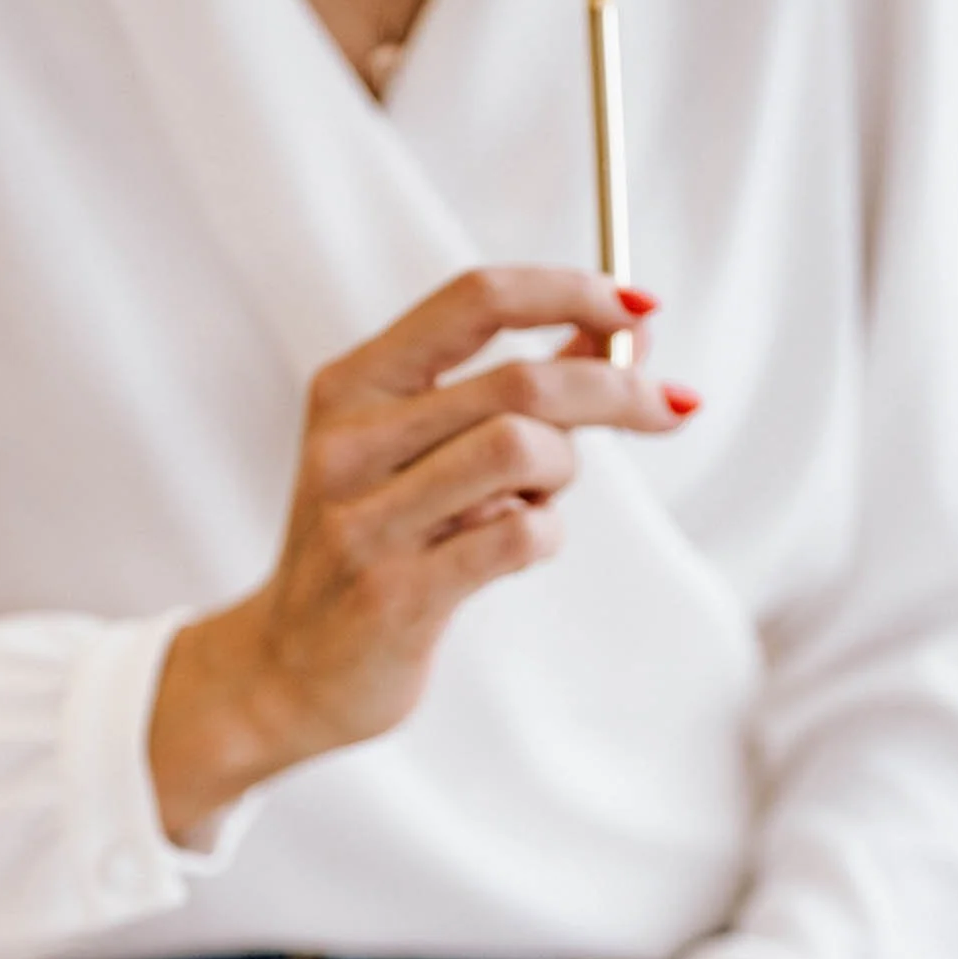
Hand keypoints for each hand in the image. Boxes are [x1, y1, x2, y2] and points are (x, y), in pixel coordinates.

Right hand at [149, 266, 697, 840]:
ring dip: (565, 472)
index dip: (571, 291)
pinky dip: (546, 533)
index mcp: (352, 385)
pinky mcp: (394, 593)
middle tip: (667, 406)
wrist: (289, 667)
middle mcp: (349, 441)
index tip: (642, 307)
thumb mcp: (422, 448)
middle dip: (616, 389)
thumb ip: (512, 386)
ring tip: (540, 497)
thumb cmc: (377, 543)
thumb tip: (621, 331)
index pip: (475, 299)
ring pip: (523, 451)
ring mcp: (366, 519)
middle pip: (521, 380)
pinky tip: (522, 546)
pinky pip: (518, 535)